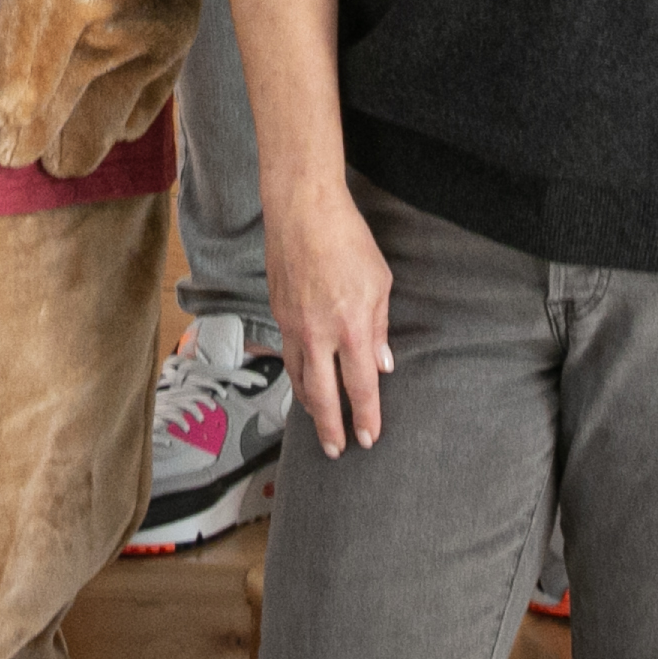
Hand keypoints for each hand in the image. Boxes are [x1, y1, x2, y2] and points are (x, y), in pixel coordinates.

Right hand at [266, 176, 394, 457]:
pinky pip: (287, 354)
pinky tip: (303, 379)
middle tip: (337, 451)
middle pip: (323, 396)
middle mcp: (319, 334)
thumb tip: (381, 363)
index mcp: (352, 328)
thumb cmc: (347, 239)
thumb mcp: (379, 282)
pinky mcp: (277, 311)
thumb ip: (380, 326)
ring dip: (310, 405)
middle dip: (331, 428)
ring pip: (299, 379)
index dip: (365, 417)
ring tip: (319, 421)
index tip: (368, 439)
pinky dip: (296, 374)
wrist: (301, 207)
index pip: (361, 387)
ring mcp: (293, 325)